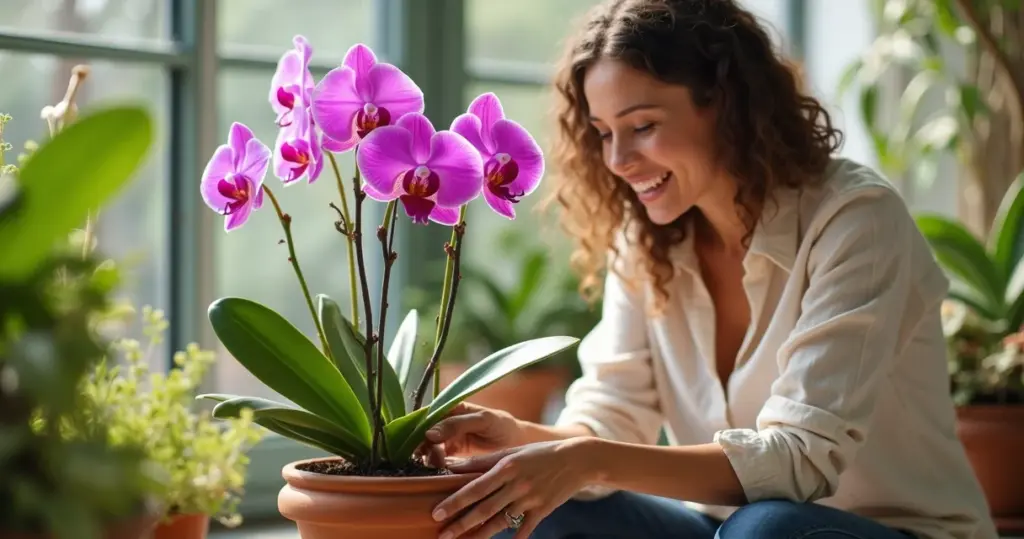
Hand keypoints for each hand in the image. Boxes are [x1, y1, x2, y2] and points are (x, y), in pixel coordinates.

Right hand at [414, 402, 520, 467]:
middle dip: (423, 446)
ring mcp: (448, 440)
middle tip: (430, 458)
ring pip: (428, 449)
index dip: (420, 428)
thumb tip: (428, 433)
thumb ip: (457, 424)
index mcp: (453, 409)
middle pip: (425, 434)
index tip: (420, 442)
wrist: (518, 445)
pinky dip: (434, 466)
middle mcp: (447, 423)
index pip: (428, 416)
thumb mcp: (483, 420)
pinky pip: (437, 460)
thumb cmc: (503, 426)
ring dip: (428, 458)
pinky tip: (439, 471)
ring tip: (436, 465)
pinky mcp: (452, 457)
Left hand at [431, 438, 599, 538]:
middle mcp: (517, 485)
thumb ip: (483, 461)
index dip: (455, 501)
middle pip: (484, 508)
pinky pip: (524, 529)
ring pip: (500, 521)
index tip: (437, 512)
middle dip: (461, 523)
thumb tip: (453, 465)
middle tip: (442, 534)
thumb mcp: (512, 452)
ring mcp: (530, 500)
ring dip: (480, 534)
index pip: (475, 487)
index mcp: (507, 467)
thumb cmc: (539, 454)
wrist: (578, 460)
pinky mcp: (543, 511)